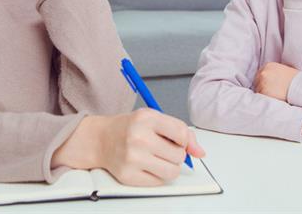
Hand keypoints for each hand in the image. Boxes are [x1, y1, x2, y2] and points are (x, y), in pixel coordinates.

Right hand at [52, 109, 205, 185]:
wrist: (101, 139)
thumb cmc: (131, 127)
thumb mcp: (154, 119)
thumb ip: (181, 131)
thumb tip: (200, 152)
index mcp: (146, 118)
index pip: (182, 134)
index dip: (184, 140)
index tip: (176, 140)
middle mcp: (138, 137)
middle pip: (179, 156)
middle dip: (176, 154)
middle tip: (162, 148)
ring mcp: (132, 158)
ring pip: (172, 172)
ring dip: (169, 167)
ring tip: (157, 158)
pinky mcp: (128, 176)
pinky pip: (159, 182)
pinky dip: (157, 176)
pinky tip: (146, 165)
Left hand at [253, 62, 299, 101]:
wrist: (300, 87)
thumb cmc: (295, 80)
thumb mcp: (283, 70)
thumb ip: (274, 72)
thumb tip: (270, 78)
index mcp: (268, 66)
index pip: (260, 75)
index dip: (263, 82)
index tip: (267, 87)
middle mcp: (263, 73)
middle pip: (257, 82)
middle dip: (262, 87)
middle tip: (270, 93)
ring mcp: (262, 82)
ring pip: (258, 90)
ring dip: (263, 94)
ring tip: (273, 97)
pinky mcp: (263, 92)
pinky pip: (260, 97)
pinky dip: (265, 99)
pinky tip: (272, 100)